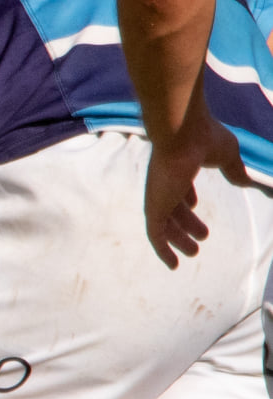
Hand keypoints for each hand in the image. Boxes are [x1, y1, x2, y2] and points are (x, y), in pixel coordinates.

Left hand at [143, 93, 250, 267]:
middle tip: (203, 236)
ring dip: (179, 240)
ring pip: (165, 224)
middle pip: (173, 207)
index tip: (194, 206)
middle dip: (186, 223)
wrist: (180, 133)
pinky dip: (162, 250)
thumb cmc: (204, 138)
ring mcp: (157, 196)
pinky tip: (172, 265)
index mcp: (178, 166)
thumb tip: (245, 182)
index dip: (185, 198)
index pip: (178, 186)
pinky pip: (155, 235)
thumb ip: (234, 170)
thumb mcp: (227, 155)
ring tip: (194, 252)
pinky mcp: (153, 208)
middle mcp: (164, 182)